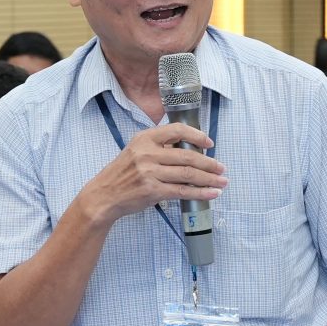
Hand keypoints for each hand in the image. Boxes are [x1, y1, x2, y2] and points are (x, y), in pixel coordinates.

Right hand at [81, 122, 224, 224]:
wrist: (104, 195)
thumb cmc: (122, 174)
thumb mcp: (136, 151)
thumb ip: (158, 147)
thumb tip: (189, 148)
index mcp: (145, 139)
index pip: (177, 130)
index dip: (197, 136)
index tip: (209, 144)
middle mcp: (147, 153)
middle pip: (187, 155)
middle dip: (209, 163)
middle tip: (221, 167)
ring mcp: (150, 172)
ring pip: (188, 174)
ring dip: (209, 179)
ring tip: (222, 181)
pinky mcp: (152, 191)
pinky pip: (182, 191)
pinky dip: (200, 193)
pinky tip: (211, 193)